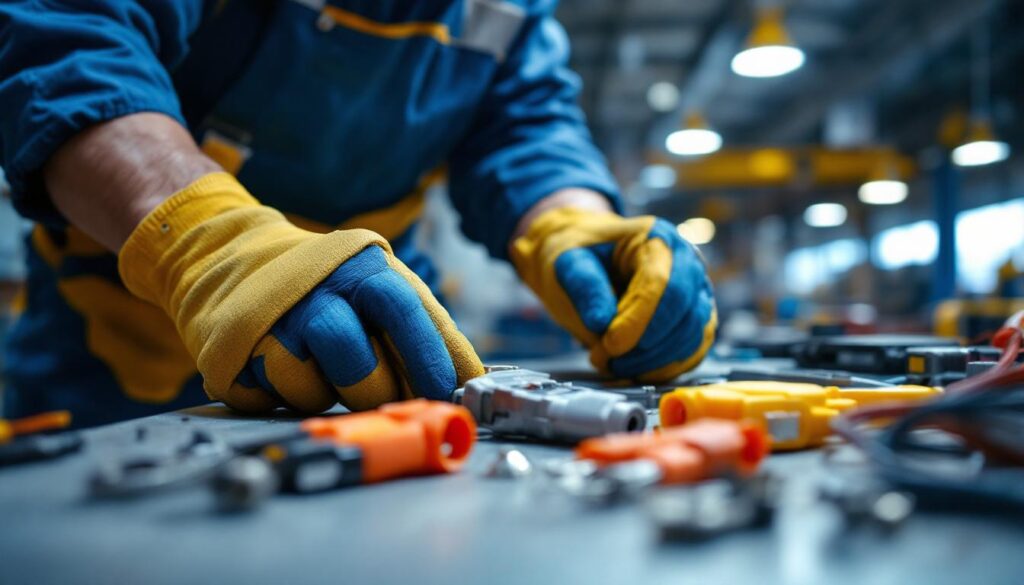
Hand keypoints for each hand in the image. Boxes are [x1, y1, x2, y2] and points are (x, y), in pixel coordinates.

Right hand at [119, 172, 482, 412]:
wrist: (235, 262)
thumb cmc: (330, 286)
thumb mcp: (382, 289)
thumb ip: (427, 330)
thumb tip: (471, 380)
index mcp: (363, 268)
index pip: (406, 309)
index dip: (430, 356)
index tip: (449, 395)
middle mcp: (318, 289)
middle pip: (360, 361)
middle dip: (381, 392)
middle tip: (391, 398)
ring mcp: (274, 320)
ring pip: (317, 386)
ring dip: (335, 395)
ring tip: (335, 375)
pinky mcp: (238, 349)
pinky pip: (279, 396)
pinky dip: (297, 397)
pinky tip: (295, 372)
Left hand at [511, 208, 715, 381]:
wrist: (587, 256)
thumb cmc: (579, 256)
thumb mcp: (568, 262)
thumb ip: (585, 288)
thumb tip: (602, 323)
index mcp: (655, 238)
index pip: (659, 282)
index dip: (637, 320)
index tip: (608, 345)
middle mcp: (686, 261)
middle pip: (684, 311)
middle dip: (643, 345)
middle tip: (601, 357)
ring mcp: (696, 290)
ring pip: (693, 334)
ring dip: (653, 361)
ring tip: (611, 363)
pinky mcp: (696, 317)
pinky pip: (693, 349)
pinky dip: (665, 368)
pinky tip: (632, 370)